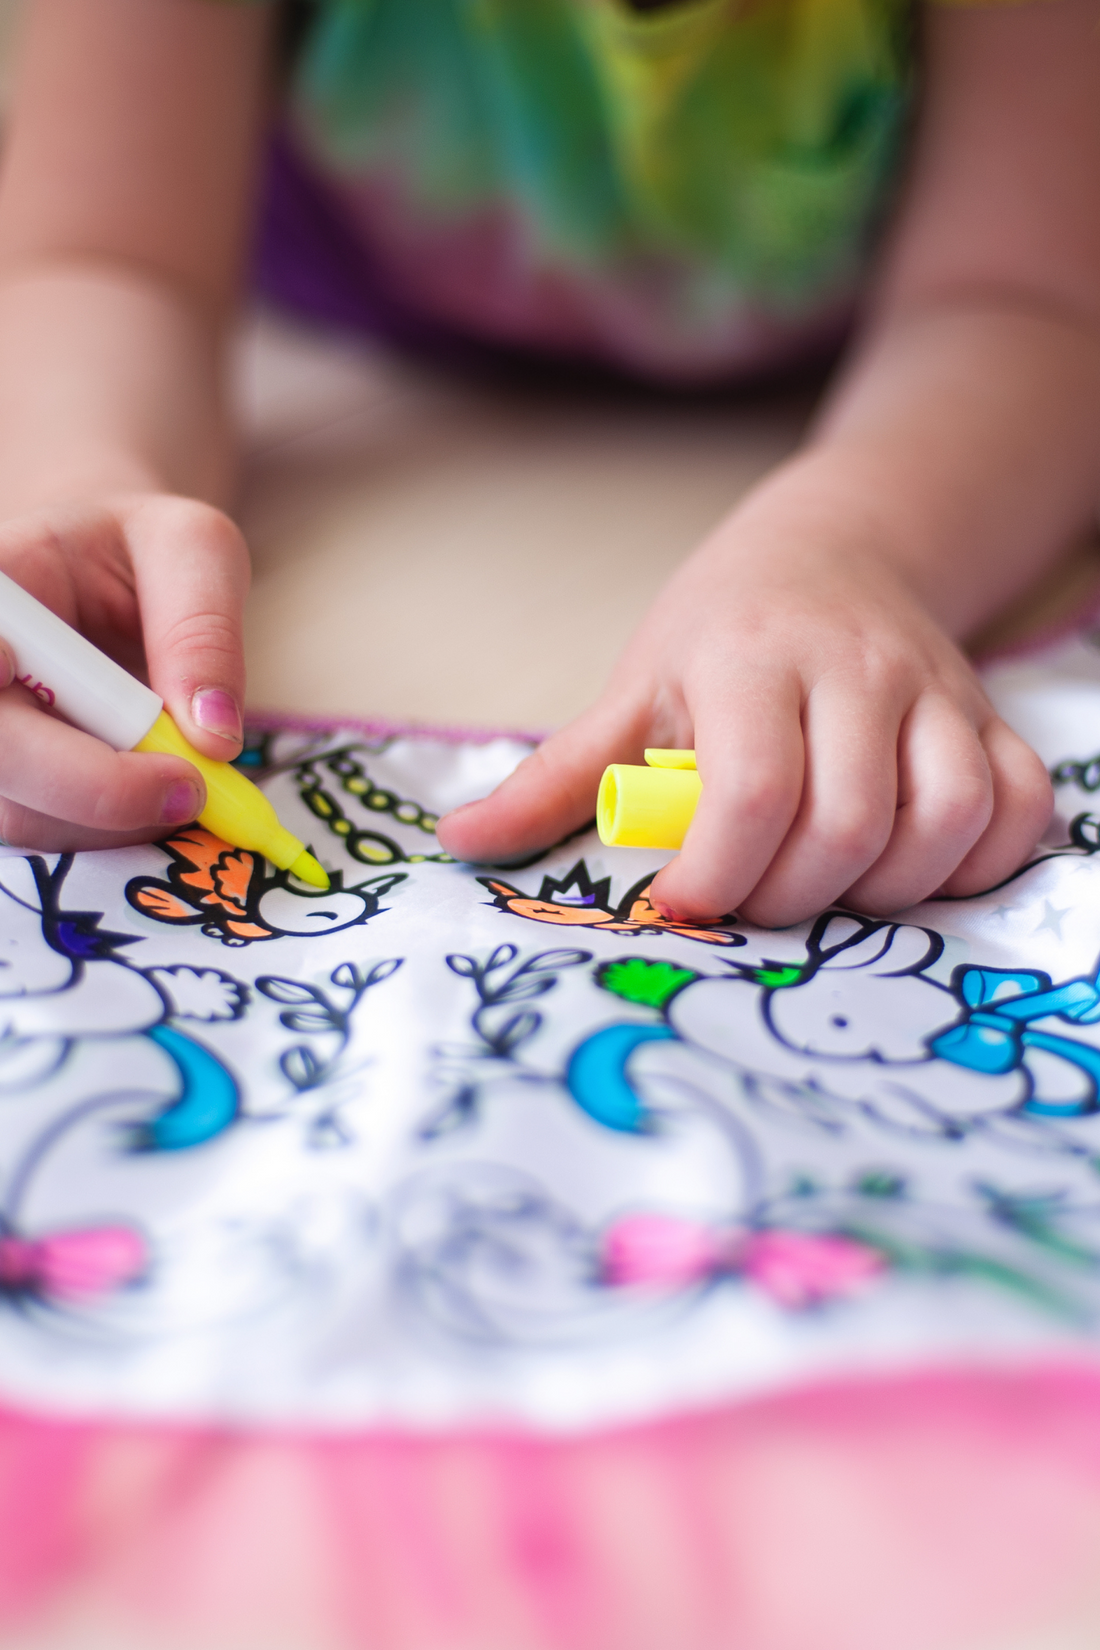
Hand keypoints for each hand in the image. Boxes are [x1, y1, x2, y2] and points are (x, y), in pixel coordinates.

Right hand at [0, 494, 248, 851]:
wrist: (112, 574)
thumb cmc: (144, 549)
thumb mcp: (194, 549)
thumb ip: (203, 629)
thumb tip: (212, 738)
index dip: (12, 719)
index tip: (96, 713)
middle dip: (98, 788)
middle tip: (192, 788)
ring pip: (21, 814)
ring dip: (116, 820)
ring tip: (189, 783)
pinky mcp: (10, 784)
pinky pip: (48, 835)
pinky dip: (116, 833)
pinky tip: (161, 800)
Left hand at [436, 508, 1052, 927]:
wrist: (831, 552)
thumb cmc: (716, 636)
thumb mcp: (631, 693)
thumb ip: (558, 777)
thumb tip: (461, 843)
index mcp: (751, 661)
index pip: (753, 792)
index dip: (718, 876)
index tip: (682, 902)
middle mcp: (856, 670)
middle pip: (848, 825)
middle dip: (790, 897)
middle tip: (748, 897)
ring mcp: (935, 692)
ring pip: (948, 819)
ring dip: (887, 889)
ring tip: (826, 884)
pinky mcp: (989, 716)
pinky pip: (1018, 808)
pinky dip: (977, 861)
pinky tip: (912, 867)